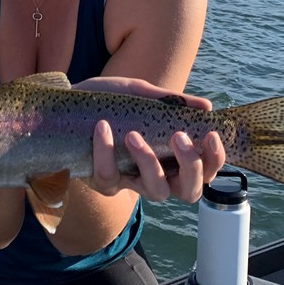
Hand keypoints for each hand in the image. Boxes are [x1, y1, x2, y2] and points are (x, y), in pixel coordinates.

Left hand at [75, 76, 225, 202]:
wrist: (68, 103)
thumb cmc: (111, 100)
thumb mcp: (140, 94)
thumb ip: (170, 102)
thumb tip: (206, 107)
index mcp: (172, 155)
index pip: (206, 169)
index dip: (215, 159)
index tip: (210, 134)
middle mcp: (157, 174)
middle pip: (189, 191)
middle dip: (190, 166)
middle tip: (179, 138)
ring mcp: (131, 180)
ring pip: (155, 190)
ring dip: (149, 162)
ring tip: (133, 134)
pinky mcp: (104, 182)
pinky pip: (109, 178)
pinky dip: (106, 152)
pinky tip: (102, 127)